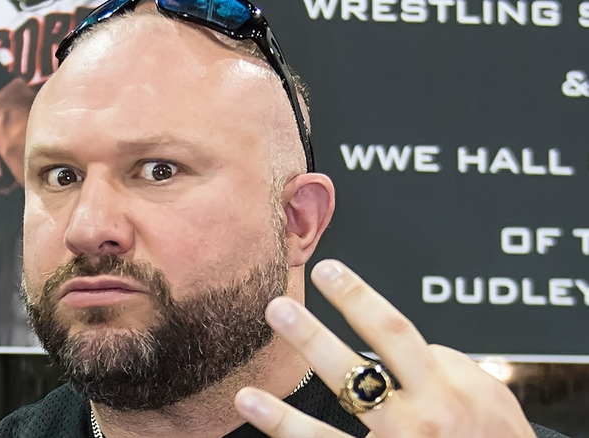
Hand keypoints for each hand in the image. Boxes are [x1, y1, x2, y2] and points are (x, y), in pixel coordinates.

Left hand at [235, 260, 535, 436]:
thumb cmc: (494, 437)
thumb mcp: (485, 392)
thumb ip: (441, 362)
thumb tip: (395, 341)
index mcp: (441, 389)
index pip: (392, 332)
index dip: (358, 298)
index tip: (326, 271)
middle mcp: (415, 423)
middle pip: (354, 375)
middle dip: (312, 341)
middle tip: (277, 309)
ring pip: (330, 436)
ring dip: (284, 419)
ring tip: (247, 397)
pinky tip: (265, 430)